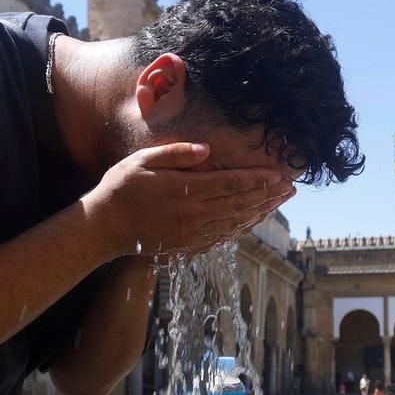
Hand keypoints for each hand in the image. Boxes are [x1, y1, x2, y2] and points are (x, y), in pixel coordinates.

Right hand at [86, 143, 293, 258]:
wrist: (104, 227)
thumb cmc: (121, 188)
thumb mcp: (143, 161)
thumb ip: (176, 154)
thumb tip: (207, 150)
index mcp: (184, 190)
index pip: (231, 183)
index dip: (258, 179)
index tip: (279, 174)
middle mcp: (193, 214)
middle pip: (239, 203)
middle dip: (268, 195)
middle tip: (290, 188)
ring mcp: (191, 233)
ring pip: (235, 221)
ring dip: (260, 211)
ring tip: (279, 201)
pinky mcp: (187, 245)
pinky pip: (222, 236)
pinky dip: (242, 227)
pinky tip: (252, 220)